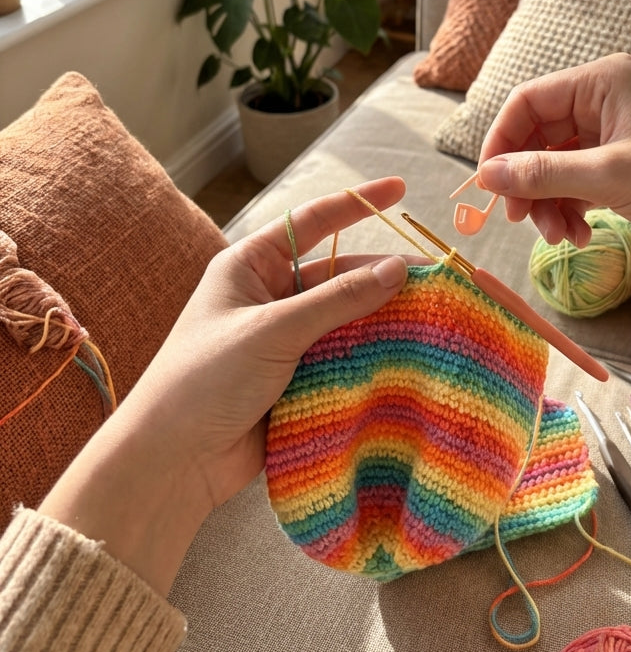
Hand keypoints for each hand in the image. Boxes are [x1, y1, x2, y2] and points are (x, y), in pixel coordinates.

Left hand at [39, 178, 408, 594]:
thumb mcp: (272, 330)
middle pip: (339, 274)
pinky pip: (343, 357)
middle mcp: (269, 296)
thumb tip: (398, 268)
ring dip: (383, 317)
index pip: (311, 222)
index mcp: (250, 266)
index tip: (399, 189)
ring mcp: (284, 340)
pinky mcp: (297, 380)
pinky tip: (410, 355)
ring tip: (435, 316)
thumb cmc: (204, 379)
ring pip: (346, 318)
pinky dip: (373, 355)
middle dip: (383, 274)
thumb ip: (337, 299)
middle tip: (437, 276)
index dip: (356, 204)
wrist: (172, 462)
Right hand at [477, 54, 630, 328]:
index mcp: (605, 81)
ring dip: (548, 203)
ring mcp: (614, 135)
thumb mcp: (611, 177)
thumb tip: (485, 176)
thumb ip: (543, 174)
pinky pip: (574, 183)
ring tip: (560, 237)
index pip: (529, 101)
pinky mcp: (622, 168)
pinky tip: (580, 236)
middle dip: (527, 181)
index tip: (488, 186)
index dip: (501, 142)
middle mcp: (606, 101)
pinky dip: (569, 209)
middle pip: (537, 136)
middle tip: (522, 221)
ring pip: (553, 165)